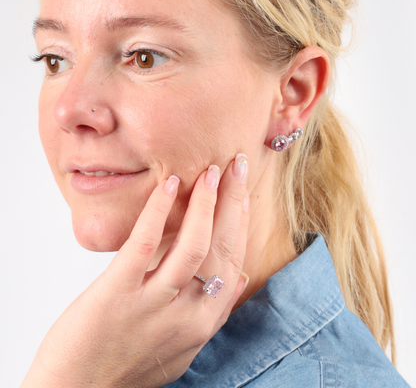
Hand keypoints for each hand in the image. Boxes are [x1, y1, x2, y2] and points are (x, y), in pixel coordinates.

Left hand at [21, 154, 249, 387]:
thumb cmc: (130, 368)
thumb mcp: (184, 347)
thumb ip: (213, 313)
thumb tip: (236, 277)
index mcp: (204, 322)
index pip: (234, 260)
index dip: (242, 221)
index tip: (244, 191)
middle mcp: (188, 314)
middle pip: (222, 248)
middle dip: (234, 202)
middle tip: (237, 165)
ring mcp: (153, 304)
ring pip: (194, 246)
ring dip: (207, 203)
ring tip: (212, 171)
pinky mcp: (117, 294)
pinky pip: (145, 245)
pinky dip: (159, 211)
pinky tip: (168, 184)